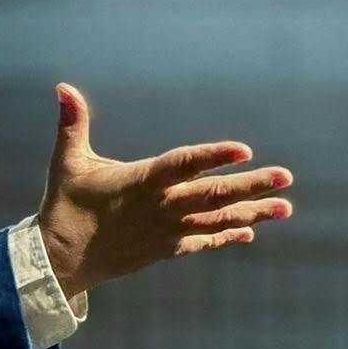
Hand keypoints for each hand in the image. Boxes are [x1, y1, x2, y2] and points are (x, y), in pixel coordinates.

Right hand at [37, 83, 292, 298]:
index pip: (184, 165)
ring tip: (286, 207)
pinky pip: (203, 242)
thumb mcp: (68, 162)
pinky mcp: (166, 250)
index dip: (214, 156)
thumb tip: (62, 87)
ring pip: (217, 221)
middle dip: (252, 186)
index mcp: (141, 183)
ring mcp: (167, 232)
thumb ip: (72, 124)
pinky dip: (227, 236)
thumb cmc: (65, 206)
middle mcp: (161, 209)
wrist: (60, 262)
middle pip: (214, 196)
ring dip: (252, 213)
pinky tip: (250, 231)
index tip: (244, 150)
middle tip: (286, 177)